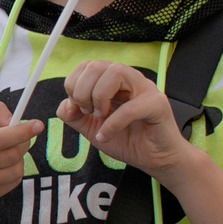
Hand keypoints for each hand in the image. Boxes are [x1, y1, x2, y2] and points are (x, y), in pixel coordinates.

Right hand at [0, 101, 40, 210]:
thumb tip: (15, 122)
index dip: (21, 132)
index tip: (37, 125)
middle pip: (10, 155)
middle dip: (22, 142)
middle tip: (19, 137)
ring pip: (15, 170)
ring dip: (18, 158)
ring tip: (6, 152)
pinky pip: (12, 183)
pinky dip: (13, 171)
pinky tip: (1, 166)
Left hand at [58, 60, 196, 179]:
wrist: (155, 158)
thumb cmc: (127, 139)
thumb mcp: (91, 128)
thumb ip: (74, 115)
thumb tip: (65, 104)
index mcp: (112, 80)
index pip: (86, 65)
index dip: (73, 85)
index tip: (78, 108)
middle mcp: (129, 79)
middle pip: (97, 65)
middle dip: (83, 91)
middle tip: (88, 113)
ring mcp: (145, 88)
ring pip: (115, 72)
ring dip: (98, 97)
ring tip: (100, 117)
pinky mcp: (157, 104)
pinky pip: (130, 107)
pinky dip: (112, 124)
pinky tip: (105, 136)